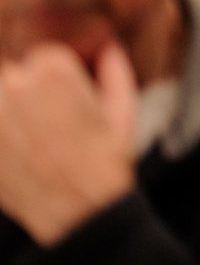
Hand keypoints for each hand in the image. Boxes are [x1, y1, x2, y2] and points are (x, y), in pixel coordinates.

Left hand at [0, 42, 137, 245]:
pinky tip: (20, 152)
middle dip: (29, 91)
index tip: (68, 96)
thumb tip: (109, 50)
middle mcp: (14, 86)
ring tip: (33, 138)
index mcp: (54, 71)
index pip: (45, 54)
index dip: (59, 76)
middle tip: (48, 121)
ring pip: (0, 98)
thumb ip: (115, 71)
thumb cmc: (105, 162)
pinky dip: (3, 134)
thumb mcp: (123, 110)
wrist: (77, 214)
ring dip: (9, 112)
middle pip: (14, 73)